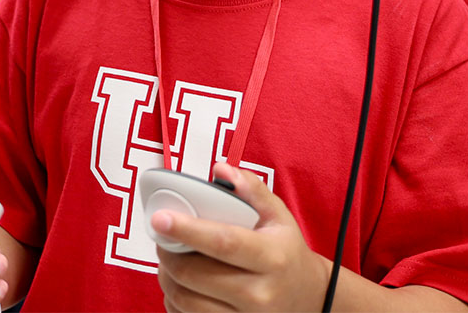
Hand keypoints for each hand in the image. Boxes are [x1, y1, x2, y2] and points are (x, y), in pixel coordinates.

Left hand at [153, 162, 330, 311]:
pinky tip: (179, 284)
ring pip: (187, 301)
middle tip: (161, 238)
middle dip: (168, 254)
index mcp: (271, 258)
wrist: (308, 298)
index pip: (223, 243)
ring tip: (168, 260)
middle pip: (196, 275)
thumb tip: (221, 168)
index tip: (159, 218)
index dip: (187, 230)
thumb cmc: (285, 251)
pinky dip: (174, 302)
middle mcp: (260, 294)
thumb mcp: (278, 215)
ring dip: (167, 278)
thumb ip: (251, 189)